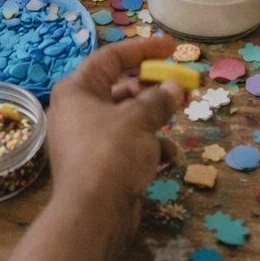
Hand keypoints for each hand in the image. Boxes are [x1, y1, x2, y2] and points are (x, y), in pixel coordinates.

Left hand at [46, 35, 185, 228]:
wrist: (94, 214)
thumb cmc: (111, 153)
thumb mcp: (140, 119)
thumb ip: (159, 99)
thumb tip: (174, 87)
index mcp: (77, 90)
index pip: (111, 58)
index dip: (143, 49)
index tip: (171, 47)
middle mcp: (77, 111)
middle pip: (121, 89)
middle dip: (154, 89)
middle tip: (182, 87)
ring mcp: (86, 141)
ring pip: (127, 119)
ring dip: (155, 119)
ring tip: (178, 119)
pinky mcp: (98, 166)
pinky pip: (126, 146)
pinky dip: (148, 148)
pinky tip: (167, 158)